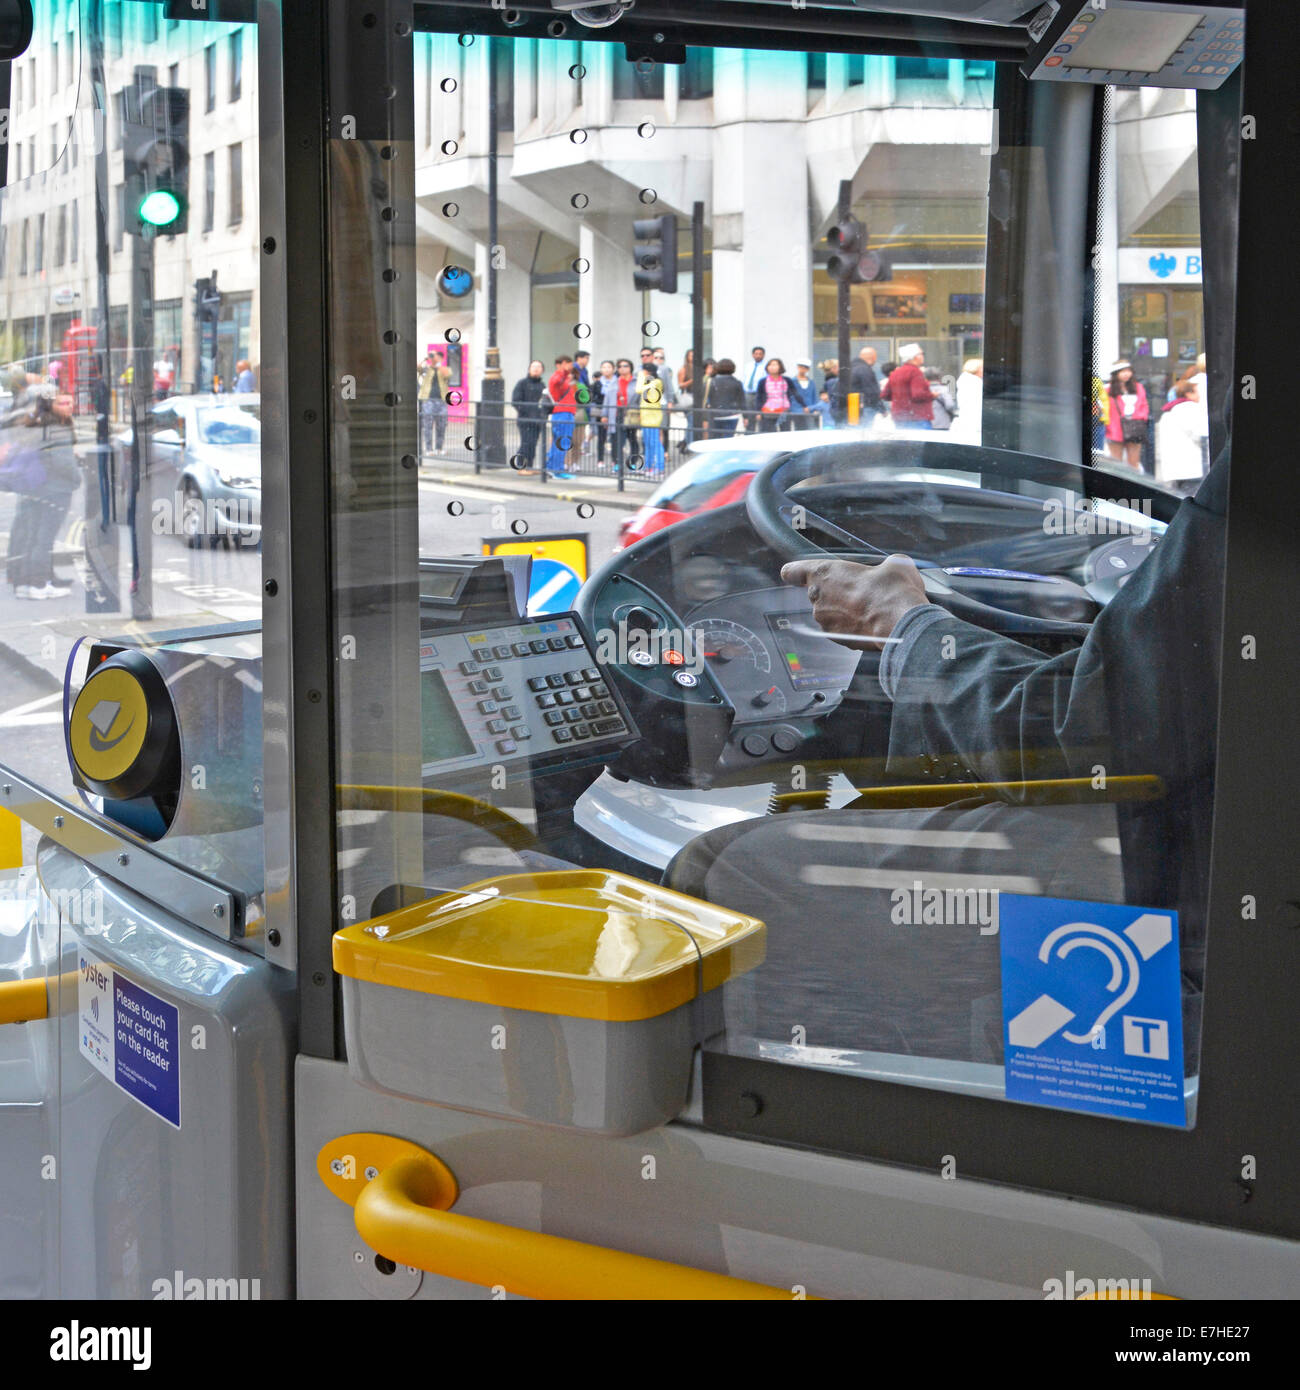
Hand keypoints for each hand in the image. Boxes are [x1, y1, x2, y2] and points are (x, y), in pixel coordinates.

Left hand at [780, 554, 929, 645]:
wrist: (899, 621)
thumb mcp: (894, 564)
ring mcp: (825, 621)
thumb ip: (883, 565)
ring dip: (846, 612)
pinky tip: (872, 623)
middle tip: (862, 592)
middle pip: (820, 594)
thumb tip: (892, 568)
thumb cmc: (892, 589)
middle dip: (837, 594)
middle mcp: (818, 598)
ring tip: (871, 609)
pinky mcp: (837, 639)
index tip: (795, 575)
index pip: (794, 572)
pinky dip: (853, 628)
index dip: (796, 573)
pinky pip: (841, 630)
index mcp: (824, 573)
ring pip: (831, 614)